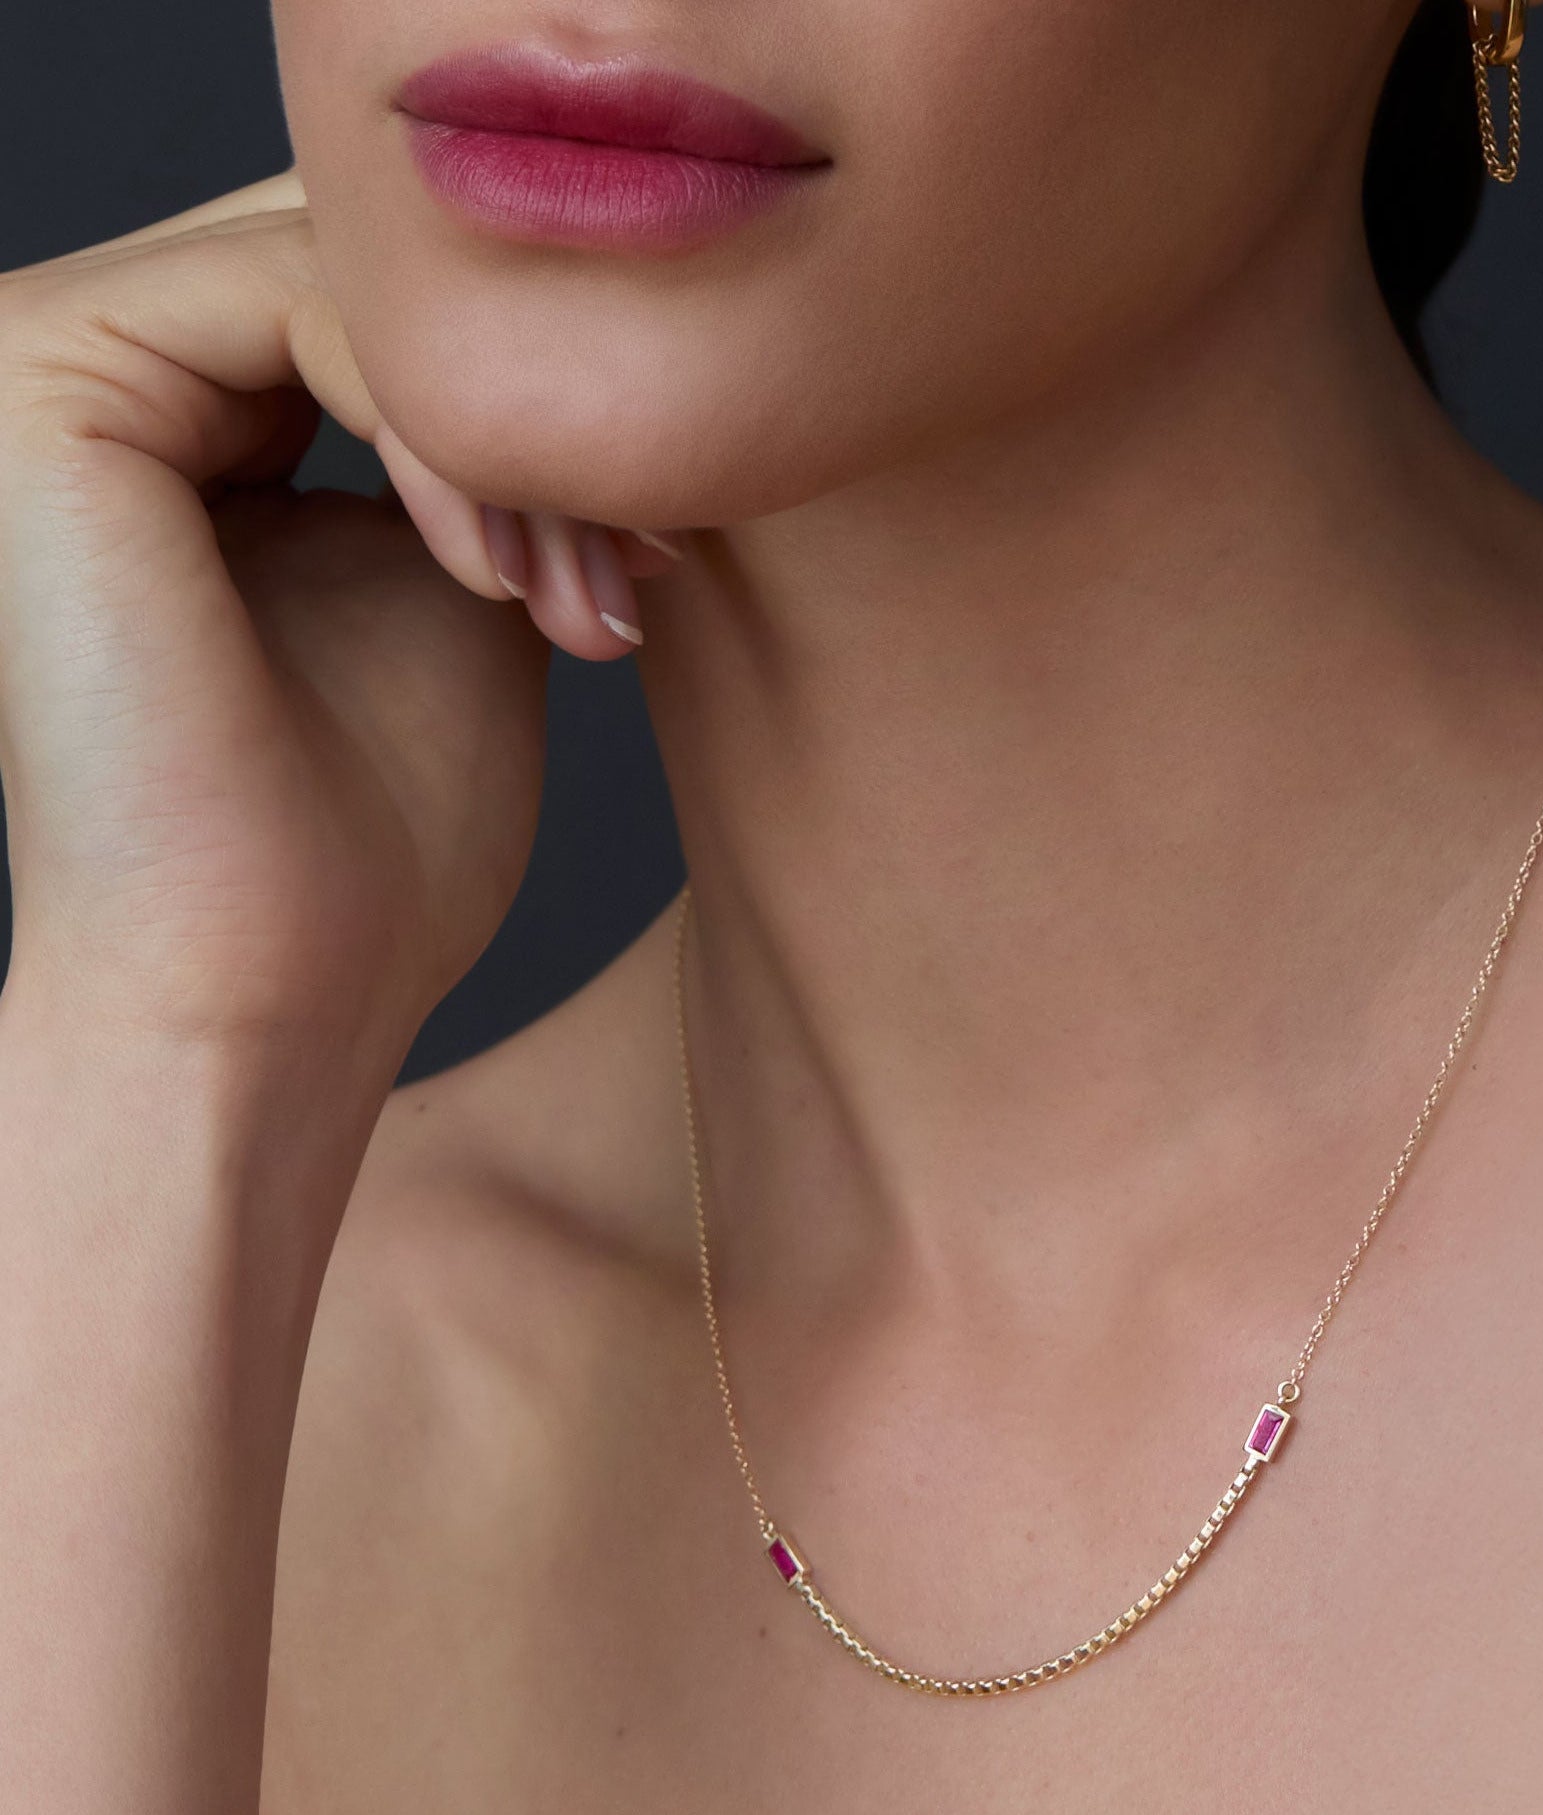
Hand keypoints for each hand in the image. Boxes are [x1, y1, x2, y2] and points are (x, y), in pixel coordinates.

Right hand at [0, 170, 678, 1078]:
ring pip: (351, 274)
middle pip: (378, 270)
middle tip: (638, 569)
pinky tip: (490, 569)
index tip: (661, 562)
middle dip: (542, 419)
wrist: (267, 996)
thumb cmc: (370, 853)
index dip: (553, 415)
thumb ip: (496, 471)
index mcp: (187, 423)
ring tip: (571, 596)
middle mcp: (106, 371)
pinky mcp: (42, 376)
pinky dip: (430, 427)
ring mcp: (56, 358)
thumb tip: (606, 370)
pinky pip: (288, 294)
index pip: (397, 312)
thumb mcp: (467, 606)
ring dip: (506, 438)